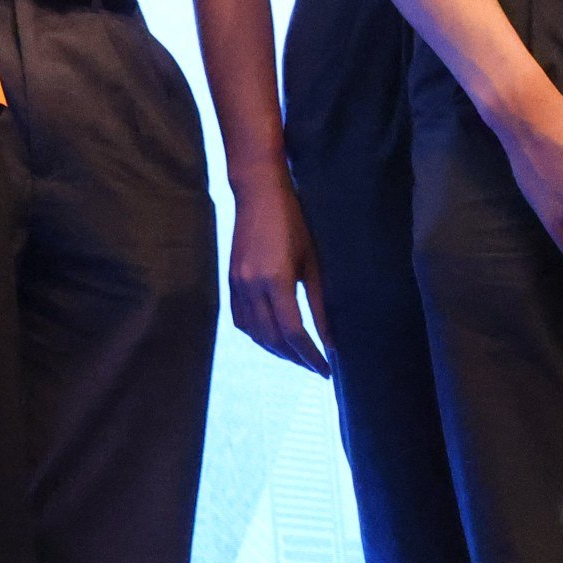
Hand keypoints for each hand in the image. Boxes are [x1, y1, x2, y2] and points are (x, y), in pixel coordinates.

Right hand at [227, 162, 331, 374]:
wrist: (258, 193)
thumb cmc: (293, 221)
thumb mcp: (313, 261)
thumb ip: (321, 302)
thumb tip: (332, 340)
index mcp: (275, 280)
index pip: (293, 332)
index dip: (311, 355)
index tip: (327, 369)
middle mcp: (251, 286)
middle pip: (272, 338)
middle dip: (295, 358)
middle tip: (316, 368)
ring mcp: (236, 284)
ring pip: (254, 333)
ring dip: (276, 350)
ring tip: (298, 357)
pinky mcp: (230, 280)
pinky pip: (240, 320)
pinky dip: (257, 335)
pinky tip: (272, 338)